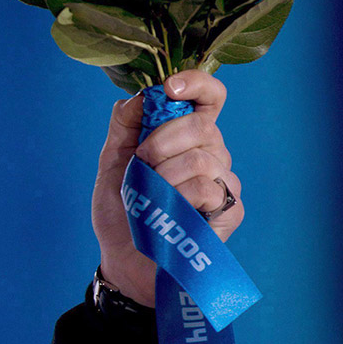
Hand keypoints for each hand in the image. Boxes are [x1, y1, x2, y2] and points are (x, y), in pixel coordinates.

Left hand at [90, 70, 245, 305]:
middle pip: (202, 125)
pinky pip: (209, 190)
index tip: (168, 88)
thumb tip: (141, 95)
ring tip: (150, 195)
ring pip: (203, 159)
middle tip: (141, 164)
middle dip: (161, 140)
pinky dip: (179, 197)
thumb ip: (124, 125)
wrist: (123, 259)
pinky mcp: (230, 213)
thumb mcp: (112, 160)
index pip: (210, 97)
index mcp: (188, 136)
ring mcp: (225, 184)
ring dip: (164, 175)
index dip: (196, 83)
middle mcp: (213, 154)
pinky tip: (169, 212)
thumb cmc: (123, 210)